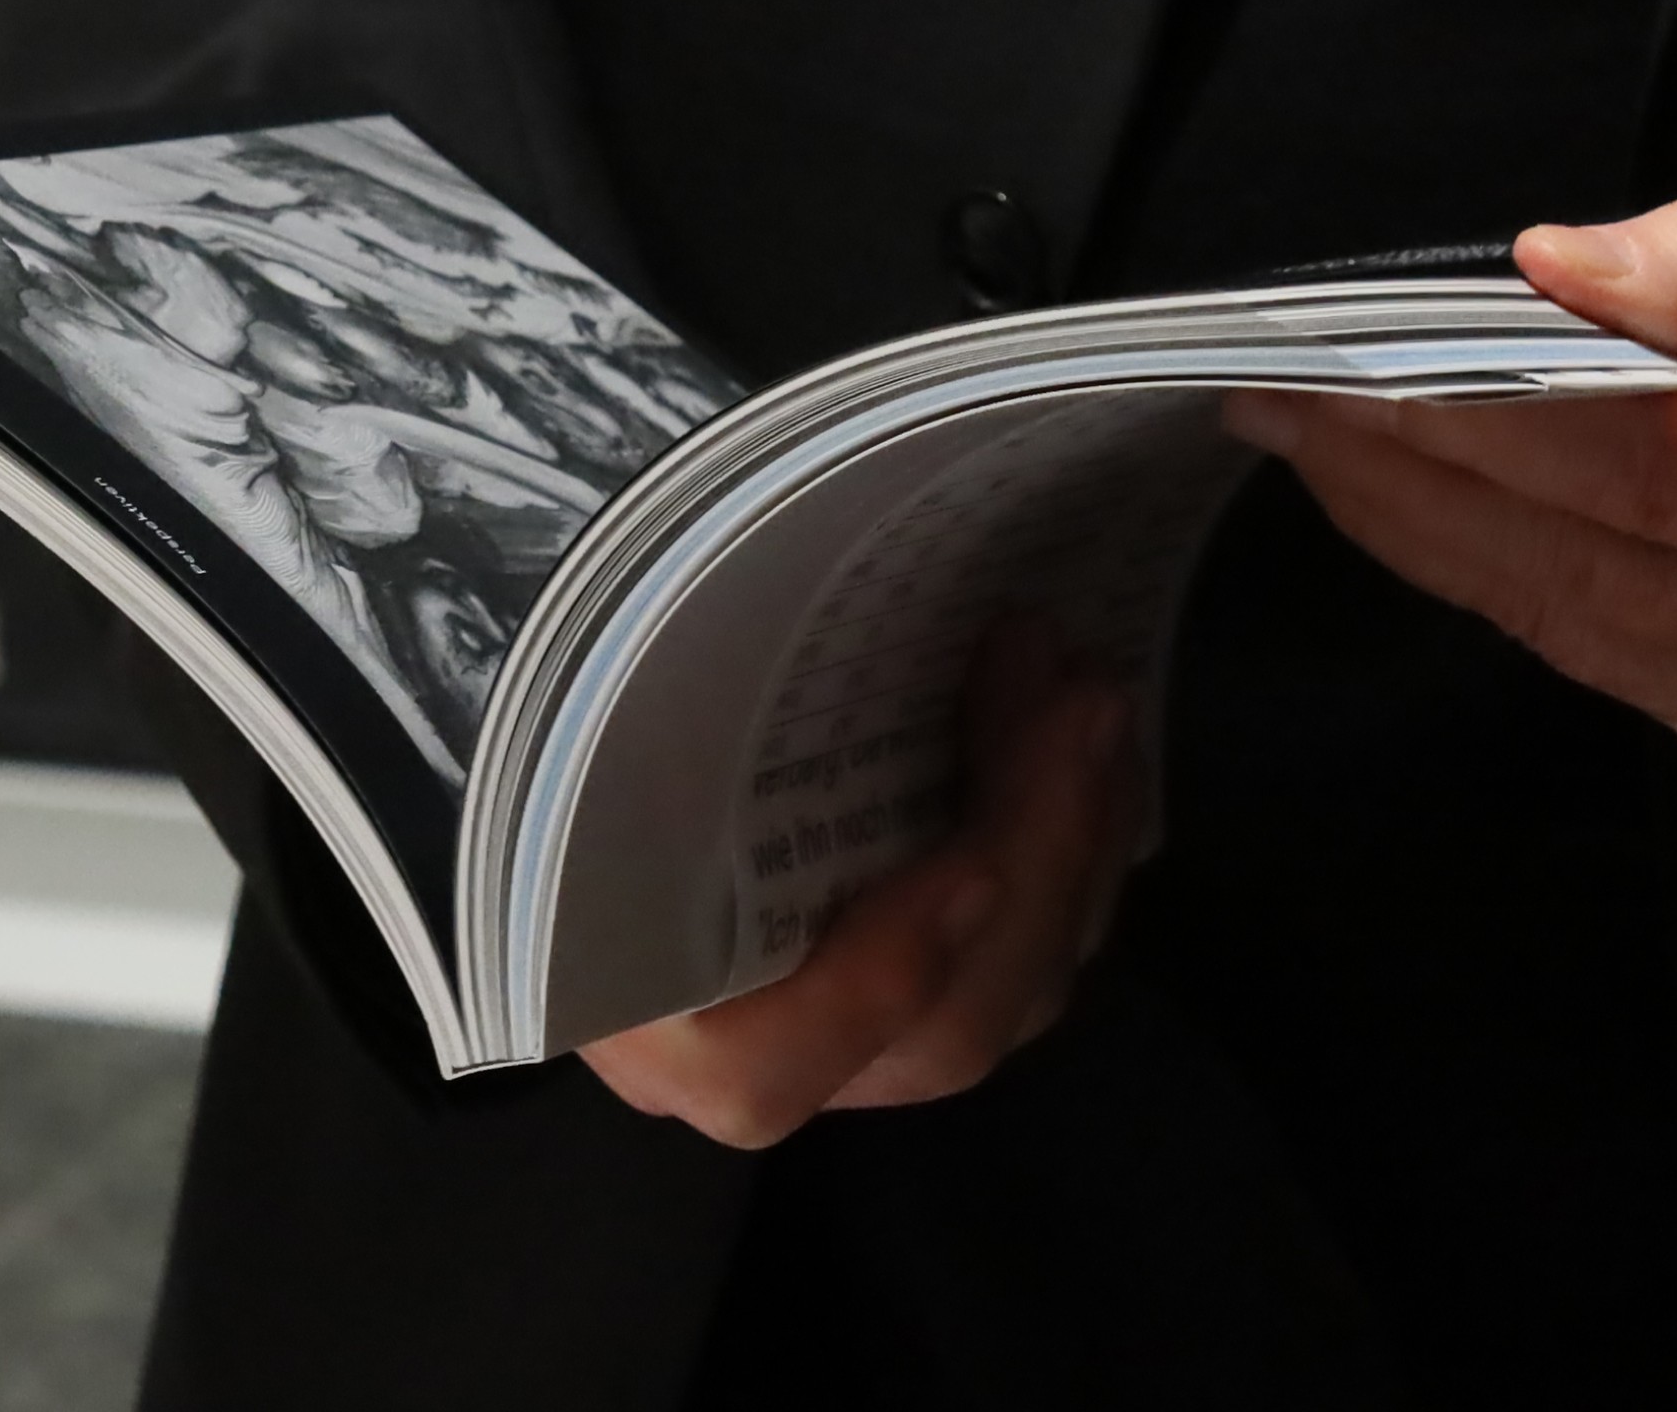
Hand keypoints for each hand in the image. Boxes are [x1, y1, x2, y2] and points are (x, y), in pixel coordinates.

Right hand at [579, 623, 1141, 1148]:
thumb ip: (648, 734)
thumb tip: (711, 604)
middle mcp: (774, 1061)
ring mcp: (873, 1035)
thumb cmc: (581, 755)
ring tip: (1090, 695)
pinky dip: (1082, 845)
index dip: (873, 988)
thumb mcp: (587, 744)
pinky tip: (1095, 741)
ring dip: (1077, 839)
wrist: (596, 757)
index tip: (970, 865)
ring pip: (1014, 992)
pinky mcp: (942, 978)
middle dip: (1032, 859)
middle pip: (940, 1031)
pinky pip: (1040, 947)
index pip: (762, 1071)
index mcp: (652, 1031)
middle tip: (1072, 701)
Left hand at [1222, 154, 1676, 787]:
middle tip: (1275, 400)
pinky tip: (1425, 507)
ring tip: (1315, 444)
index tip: (1332, 367)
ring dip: (1426, 535)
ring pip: (1567, 621)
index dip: (1466, 416)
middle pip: (1573, 559)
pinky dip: (1505, 577)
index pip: (1635, 463)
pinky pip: (1605, 654)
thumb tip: (1547, 272)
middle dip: (1404, 478)